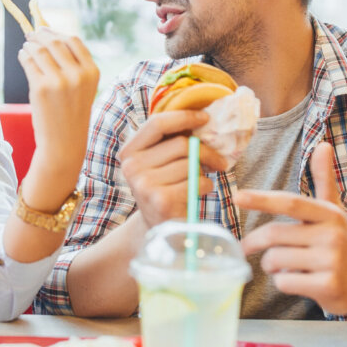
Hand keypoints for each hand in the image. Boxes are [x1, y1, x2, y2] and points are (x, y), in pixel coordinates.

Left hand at [17, 28, 99, 204]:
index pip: (73, 40)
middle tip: (31, 35)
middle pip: (55, 42)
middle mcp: (78, 75)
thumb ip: (73, 64)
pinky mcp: (40, 88)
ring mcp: (59, 81)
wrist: (63, 144)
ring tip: (26, 47)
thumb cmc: (71, 114)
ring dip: (29, 45)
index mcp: (92, 72)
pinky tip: (23, 56)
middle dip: (40, 35)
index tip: (45, 30)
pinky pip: (28, 62)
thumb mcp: (82, 88)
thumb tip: (50, 36)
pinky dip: (24, 55)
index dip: (57, 32)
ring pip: (39, 50)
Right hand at [118, 110, 229, 227]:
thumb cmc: (165, 189)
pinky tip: (197, 194)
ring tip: (199, 182)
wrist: (158, 230)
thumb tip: (202, 117)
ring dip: (204, 172)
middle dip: (206, 151)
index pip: (157, 123)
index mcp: (129, 152)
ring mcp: (144, 184)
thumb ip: (170, 141)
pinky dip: (206, 186)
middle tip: (218, 161)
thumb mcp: (159, 163)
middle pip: (181, 143)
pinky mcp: (161, 200)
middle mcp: (131, 167)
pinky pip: (197, 182)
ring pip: (191, 163)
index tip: (205, 118)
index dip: (184, 117)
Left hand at [237, 142, 346, 314]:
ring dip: (269, 265)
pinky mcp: (327, 286)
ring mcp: (331, 261)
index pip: (290, 202)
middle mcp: (332, 235)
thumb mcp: (332, 211)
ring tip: (281, 265)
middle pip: (274, 234)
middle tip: (247, 247)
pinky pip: (284, 282)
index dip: (262, 199)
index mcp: (329, 214)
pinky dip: (281, 282)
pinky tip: (296, 280)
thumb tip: (323, 145)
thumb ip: (324, 180)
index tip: (237, 197)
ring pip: (276, 260)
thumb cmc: (337, 243)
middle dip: (254, 242)